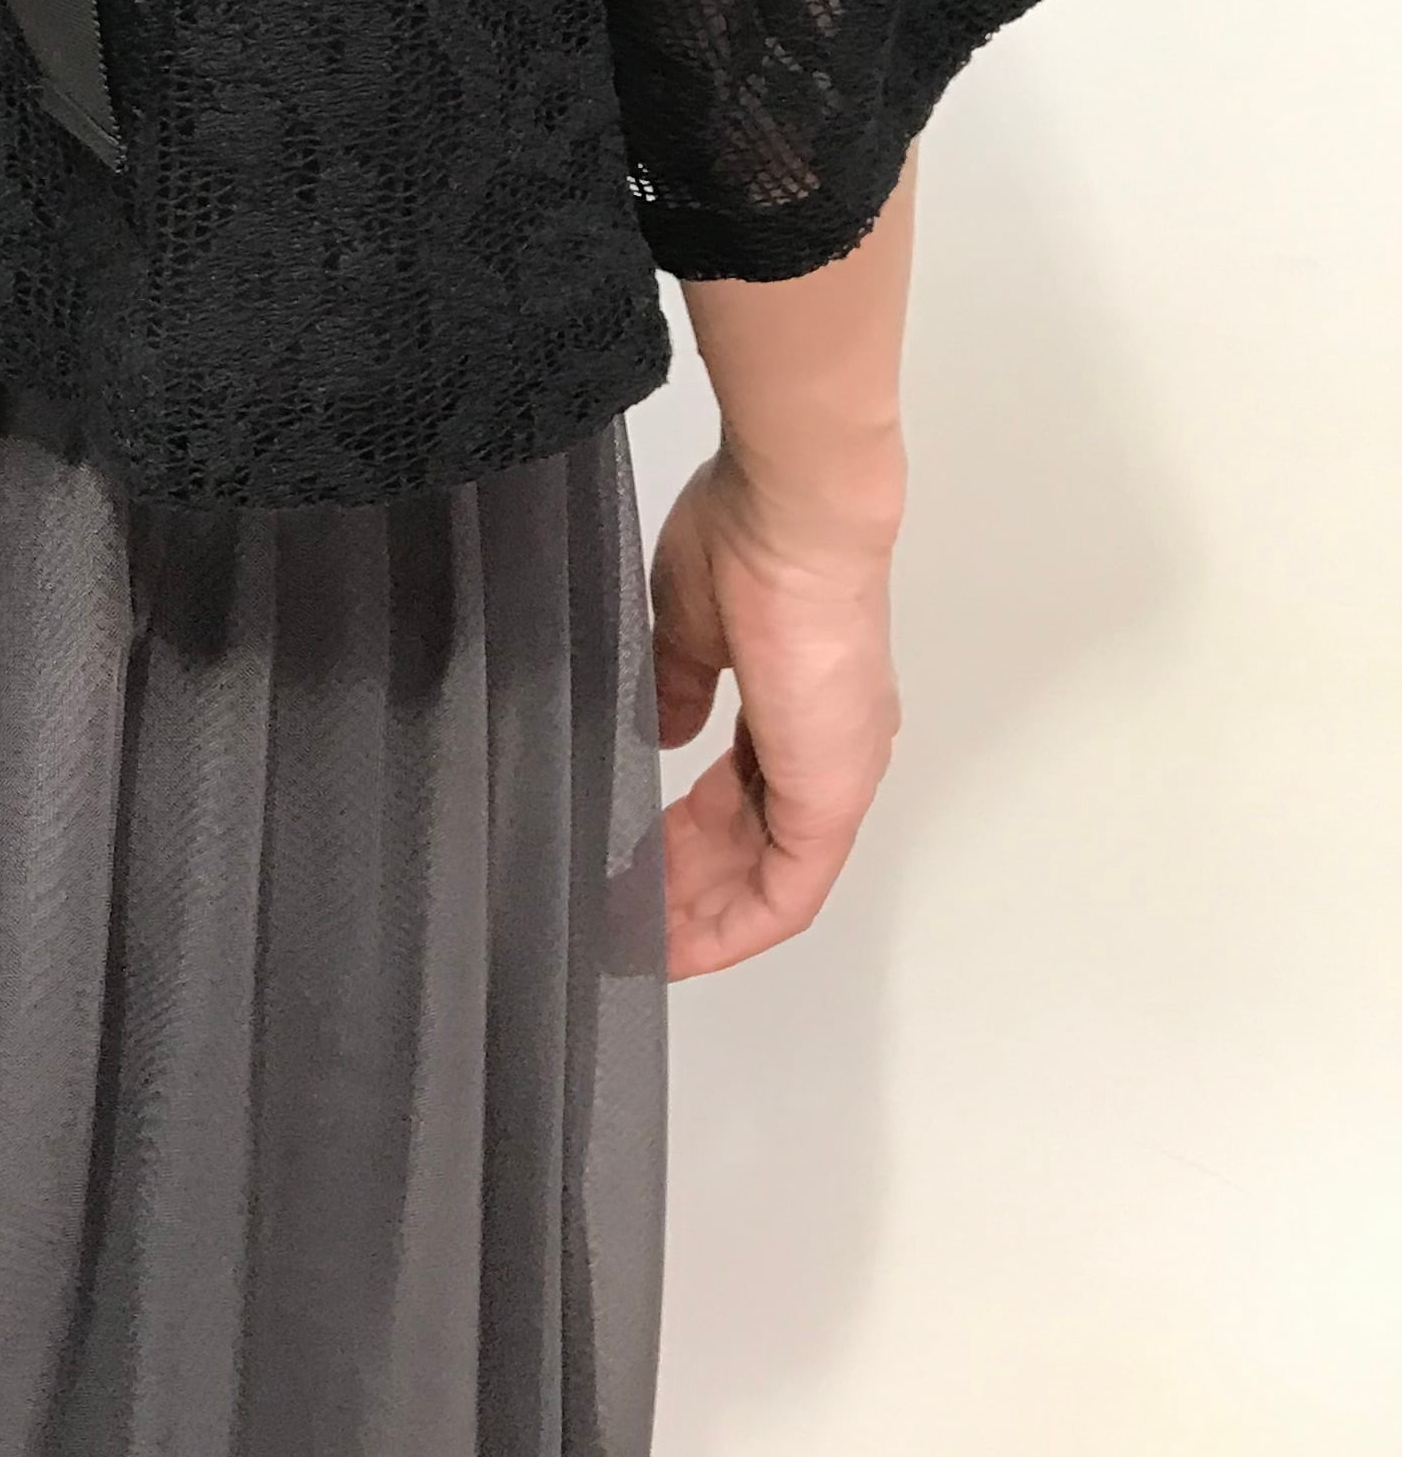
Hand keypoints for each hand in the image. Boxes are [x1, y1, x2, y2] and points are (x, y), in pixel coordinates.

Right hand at [652, 447, 901, 977]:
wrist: (794, 511)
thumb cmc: (746, 537)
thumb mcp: (691, 621)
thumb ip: (681, 684)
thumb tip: (668, 731)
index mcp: (797, 704)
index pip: (745, 794)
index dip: (691, 836)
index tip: (637, 863)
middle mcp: (826, 748)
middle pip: (753, 847)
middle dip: (687, 889)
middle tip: (624, 920)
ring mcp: (832, 774)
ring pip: (768, 878)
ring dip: (702, 916)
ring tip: (639, 943)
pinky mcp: (827, 794)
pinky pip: (786, 890)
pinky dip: (733, 925)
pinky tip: (680, 946)